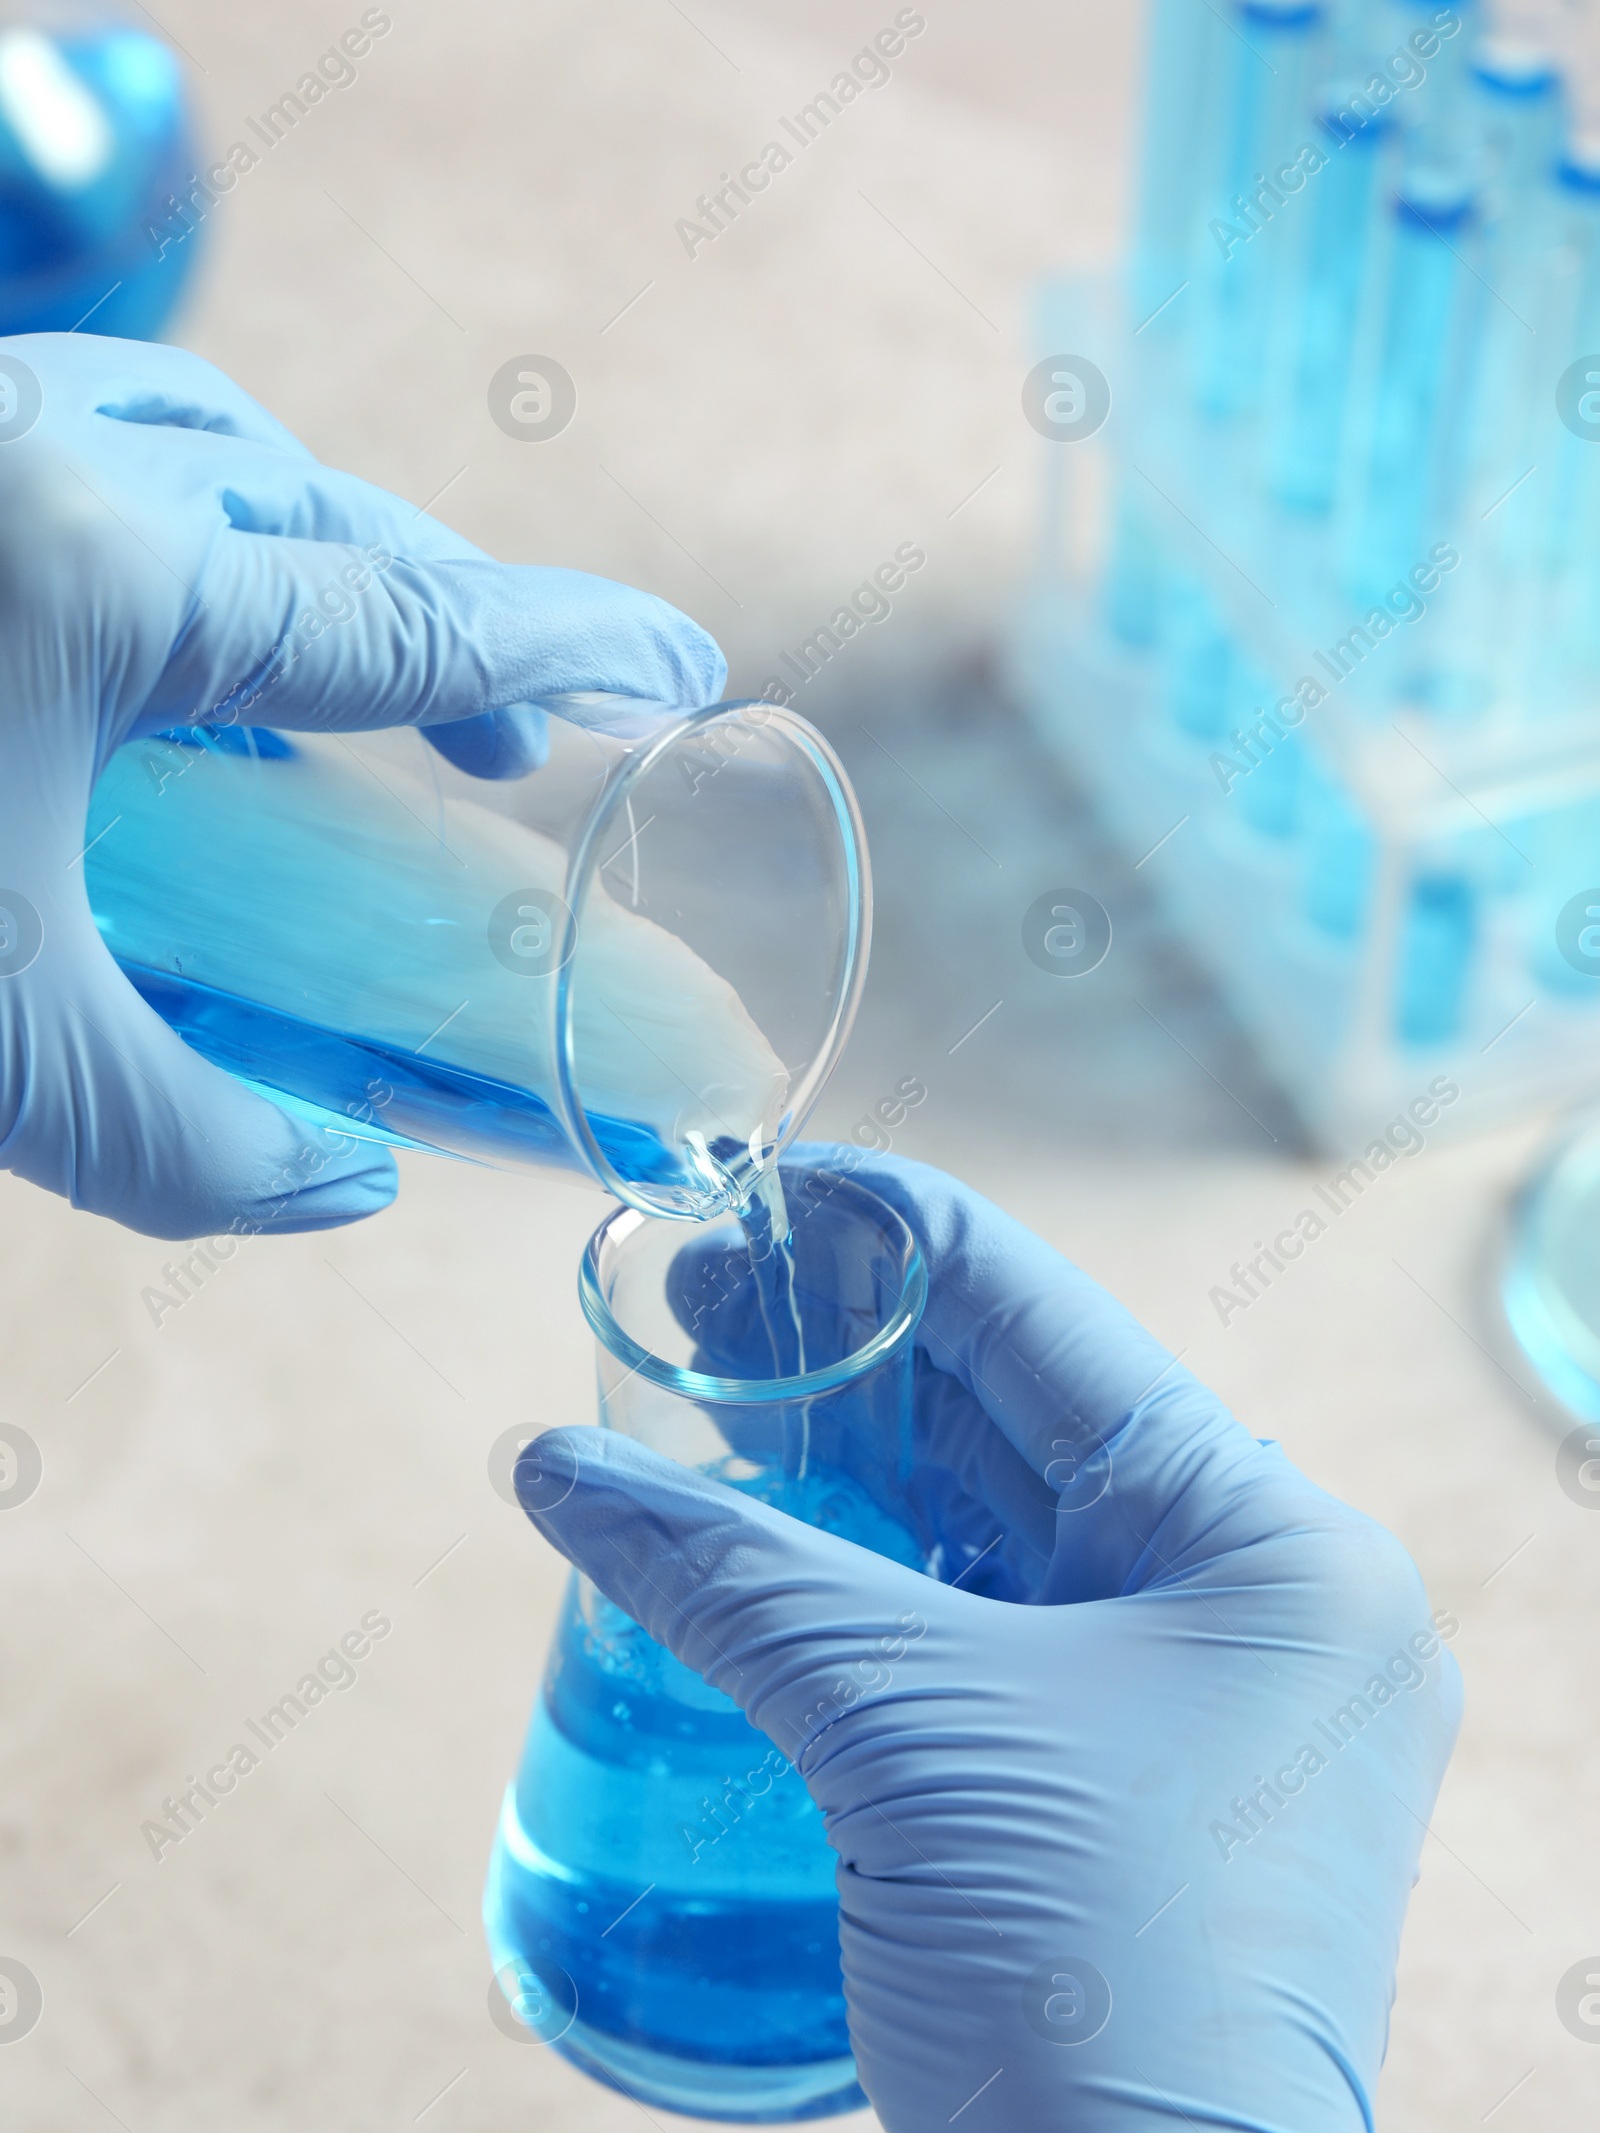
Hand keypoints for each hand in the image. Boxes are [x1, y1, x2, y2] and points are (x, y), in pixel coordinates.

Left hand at [0, 334, 723, 1236]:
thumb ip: (193, 1147)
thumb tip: (349, 1181)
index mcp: (99, 578)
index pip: (405, 620)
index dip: (565, 652)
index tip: (683, 661)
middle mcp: (28, 456)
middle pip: (313, 506)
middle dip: (439, 616)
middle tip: (507, 746)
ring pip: (187, 444)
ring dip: (300, 559)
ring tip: (341, 703)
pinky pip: (71, 452)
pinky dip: (164, 538)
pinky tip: (157, 666)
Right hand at [519, 1156, 1460, 2132]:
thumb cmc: (1079, 1977)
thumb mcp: (898, 1727)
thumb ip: (725, 1568)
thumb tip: (550, 1464)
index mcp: (1274, 1547)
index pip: (1055, 1330)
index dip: (897, 1239)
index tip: (766, 1180)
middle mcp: (1265, 1607)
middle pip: (1022, 1424)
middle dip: (852, 1358)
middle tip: (694, 1297)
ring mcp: (1209, 1708)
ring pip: (999, 1533)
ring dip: (853, 1471)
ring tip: (706, 1398)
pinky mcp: (1135, 1792)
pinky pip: (994, 1638)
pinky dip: (880, 1587)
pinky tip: (768, 1544)